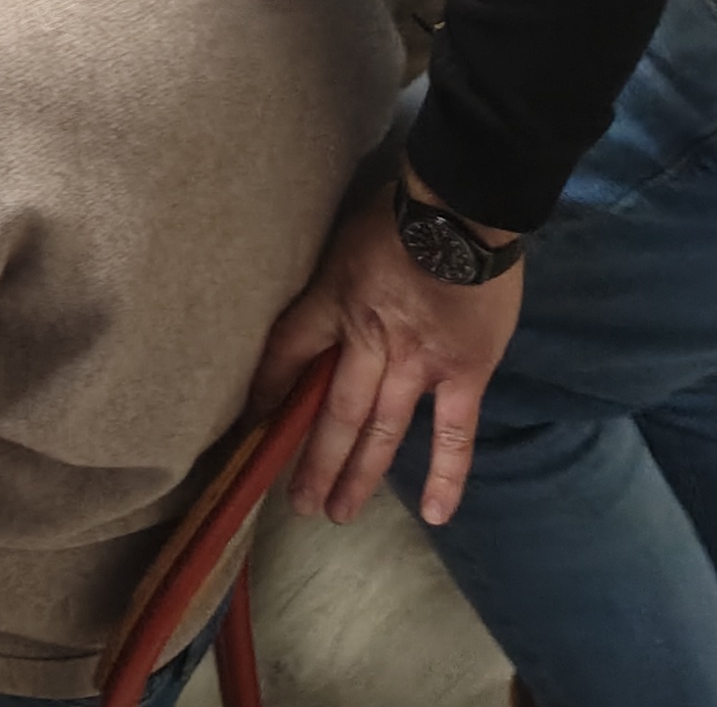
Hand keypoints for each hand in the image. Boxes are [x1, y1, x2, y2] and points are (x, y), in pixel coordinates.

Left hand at [255, 181, 520, 525]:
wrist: (464, 204)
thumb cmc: (402, 207)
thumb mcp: (344, 237)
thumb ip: (335, 278)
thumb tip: (328, 301)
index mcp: (333, 300)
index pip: (287, 354)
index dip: (268, 390)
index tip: (253, 424)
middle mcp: (367, 339)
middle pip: (332, 409)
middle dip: (312, 458)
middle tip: (298, 502)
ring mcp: (416, 361)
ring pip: (379, 429)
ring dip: (357, 475)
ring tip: (337, 512)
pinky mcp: (463, 370)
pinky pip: (454, 432)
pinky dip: (446, 474)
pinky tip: (435, 513)